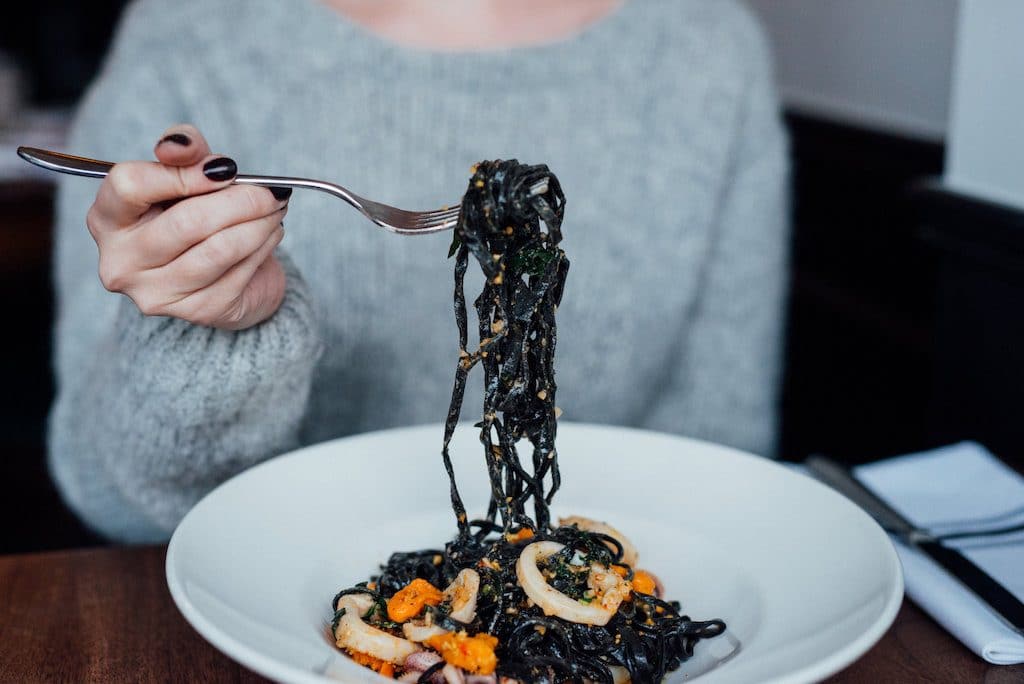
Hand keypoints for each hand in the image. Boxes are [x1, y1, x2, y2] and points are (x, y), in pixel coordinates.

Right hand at [86, 124, 290, 329]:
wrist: (219, 273)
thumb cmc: (193, 212)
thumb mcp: (186, 173)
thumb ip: (182, 151)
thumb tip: (179, 145)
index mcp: (106, 218)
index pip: (130, 185)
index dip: (183, 173)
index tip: (225, 169)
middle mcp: (121, 262)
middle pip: (186, 222)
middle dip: (240, 201)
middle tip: (270, 190)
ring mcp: (156, 293)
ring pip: (220, 249)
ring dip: (260, 223)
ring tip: (275, 208)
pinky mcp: (197, 312)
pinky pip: (240, 271)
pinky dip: (264, 245)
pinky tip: (270, 233)